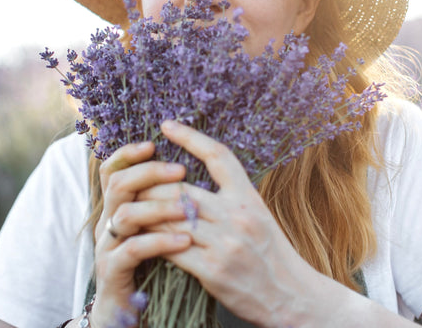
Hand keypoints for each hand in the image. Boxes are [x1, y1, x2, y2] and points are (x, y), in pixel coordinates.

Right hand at [91, 142, 191, 327]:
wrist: (129, 306)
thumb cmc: (151, 261)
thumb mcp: (156, 225)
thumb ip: (163, 201)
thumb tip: (188, 173)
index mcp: (119, 205)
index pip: (114, 169)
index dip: (128, 153)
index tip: (153, 144)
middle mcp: (108, 220)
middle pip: (118, 184)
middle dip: (150, 173)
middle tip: (180, 170)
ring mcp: (107, 245)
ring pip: (124, 214)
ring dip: (158, 206)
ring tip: (187, 208)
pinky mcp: (112, 270)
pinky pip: (132, 250)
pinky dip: (159, 242)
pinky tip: (184, 242)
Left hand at [137, 120, 323, 327]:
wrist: (292, 296)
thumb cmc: (272, 254)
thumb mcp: (258, 216)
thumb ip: (230, 199)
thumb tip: (193, 187)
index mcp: (248, 197)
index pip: (218, 156)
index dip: (191, 136)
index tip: (167, 125)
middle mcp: (238, 215)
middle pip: (181, 188)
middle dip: (151, 185)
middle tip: (132, 183)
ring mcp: (225, 243)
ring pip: (170, 218)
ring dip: (146, 213)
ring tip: (129, 208)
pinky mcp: (213, 270)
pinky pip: (171, 248)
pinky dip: (152, 241)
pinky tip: (141, 238)